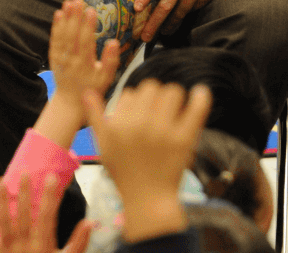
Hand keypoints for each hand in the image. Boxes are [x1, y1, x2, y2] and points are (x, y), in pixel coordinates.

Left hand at [0, 173, 91, 252]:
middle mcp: (25, 245)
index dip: (50, 195)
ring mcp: (8, 250)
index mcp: (43, 245)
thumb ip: (79, 242)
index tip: (50, 178)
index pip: (48, 215)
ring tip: (0, 181)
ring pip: (4, 221)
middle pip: (25, 214)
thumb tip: (89, 222)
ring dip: (1, 201)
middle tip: (24, 174)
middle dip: (25, 193)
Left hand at [46, 0, 119, 122]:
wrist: (70, 102)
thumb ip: (110, 61)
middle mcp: (71, 60)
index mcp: (85, 64)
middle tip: (78, 0)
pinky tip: (58, 14)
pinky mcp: (54, 57)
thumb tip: (113, 43)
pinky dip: (55, 27)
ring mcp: (61, 58)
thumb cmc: (91, 89)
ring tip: (69, 2)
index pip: (86, 41)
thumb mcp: (106, 78)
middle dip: (75, 16)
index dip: (88, 25)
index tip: (91, 11)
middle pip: (72, 35)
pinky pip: (54, 40)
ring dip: (65, 18)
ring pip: (62, 35)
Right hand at [83, 80, 209, 241]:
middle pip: (152, 87)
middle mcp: (139, 125)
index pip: (131, 93)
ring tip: (175, 111)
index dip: (137, 102)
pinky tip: (200, 93)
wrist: (147, 199)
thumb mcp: (103, 146)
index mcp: (119, 125)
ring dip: (175, 98)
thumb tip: (86, 91)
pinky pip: (196, 108)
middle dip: (156, 97)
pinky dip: (201, 97)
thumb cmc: (124, 172)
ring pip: (173, 91)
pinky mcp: (184, 140)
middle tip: (159, 112)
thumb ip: (95, 117)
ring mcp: (163, 132)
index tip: (142, 115)